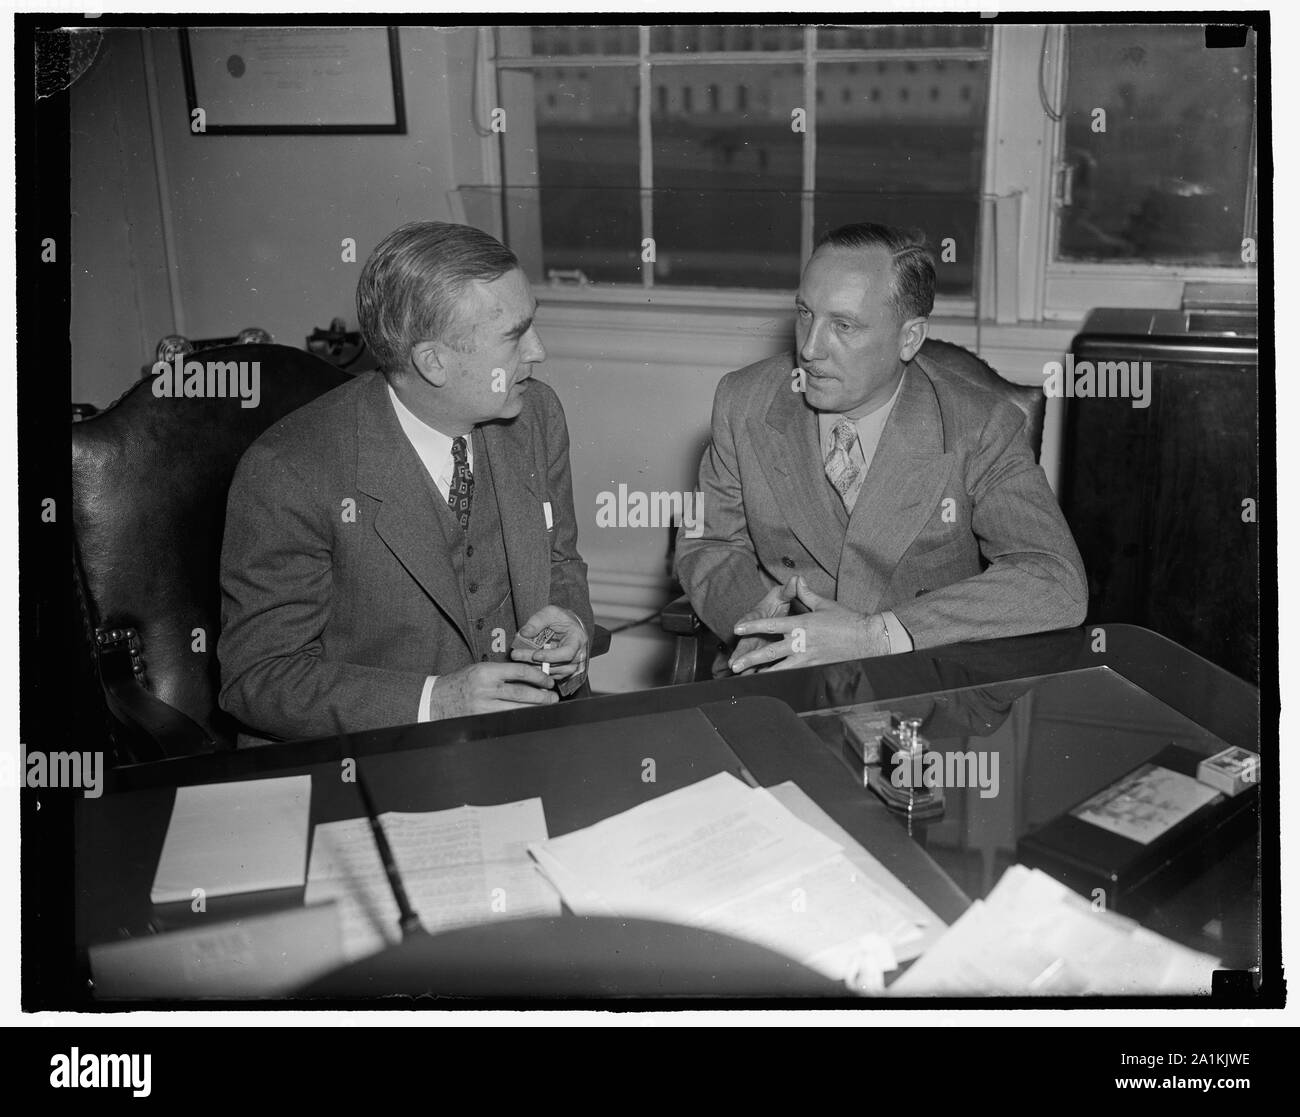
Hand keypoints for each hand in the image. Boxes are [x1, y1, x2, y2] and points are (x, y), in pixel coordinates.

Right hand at [428, 661, 557, 718]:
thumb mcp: (479, 670)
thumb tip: (529, 676)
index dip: (538, 677)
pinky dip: (520, 717)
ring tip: (546, 707)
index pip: (520, 672)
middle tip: (553, 697)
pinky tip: (529, 716)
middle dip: (542, 696)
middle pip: (522, 692)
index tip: (547, 681)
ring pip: (517, 708)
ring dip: (535, 708)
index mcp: (486, 671)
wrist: (435, 700)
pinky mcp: (481, 719)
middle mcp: (486, 688)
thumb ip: (502, 673)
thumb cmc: (460, 683)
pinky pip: (506, 719)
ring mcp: (483, 706)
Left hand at [510, 605, 588, 679]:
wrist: (567, 626)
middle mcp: (578, 655)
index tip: (535, 655)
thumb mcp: (550, 612)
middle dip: (535, 662)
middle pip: (557, 665)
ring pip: (553, 672)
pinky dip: (538, 672)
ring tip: (518, 658)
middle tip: (516, 655)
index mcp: (577, 640)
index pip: (567, 653)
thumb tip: (524, 633)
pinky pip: (551, 676)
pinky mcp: (564, 671)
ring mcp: (572, 665)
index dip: (551, 656)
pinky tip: (525, 664)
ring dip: (534, 667)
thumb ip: (537, 621)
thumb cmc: (561, 619)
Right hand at [728, 577, 799, 674]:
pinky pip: (760, 663)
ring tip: (742, 676)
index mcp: (758, 616)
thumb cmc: (775, 604)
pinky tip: (754, 681)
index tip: (737, 628)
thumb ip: (788, 590)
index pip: (751, 619)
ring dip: (746, 665)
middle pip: (746, 643)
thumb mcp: (781, 595)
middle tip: (734, 663)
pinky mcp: (762, 652)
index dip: (745, 623)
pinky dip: (756, 671)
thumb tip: (796, 579)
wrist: (772, 612)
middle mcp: (754, 631)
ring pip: (751, 655)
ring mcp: (757, 643)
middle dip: (740, 653)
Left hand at [730, 577, 887, 672]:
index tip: (738, 628)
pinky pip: (793, 674)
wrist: (867, 638)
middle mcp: (802, 642)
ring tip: (747, 678)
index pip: (771, 625)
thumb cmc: (846, 620)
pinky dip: (780, 678)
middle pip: (770, 652)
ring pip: (779, 668)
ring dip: (761, 673)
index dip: (753, 626)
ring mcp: (808, 657)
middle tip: (735, 665)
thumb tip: (797, 579)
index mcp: (802, 624)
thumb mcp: (824, 604)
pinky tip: (769, 682)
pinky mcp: (815, 668)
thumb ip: (806, 594)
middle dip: (750, 658)